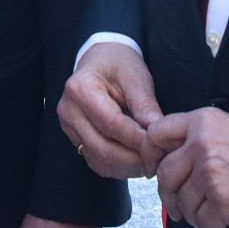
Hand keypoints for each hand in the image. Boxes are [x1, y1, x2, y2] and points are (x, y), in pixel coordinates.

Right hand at [58, 42, 163, 178]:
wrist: (101, 60)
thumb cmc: (118, 64)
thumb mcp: (135, 76)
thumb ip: (145, 104)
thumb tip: (156, 132)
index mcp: (80, 88)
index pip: (112, 124)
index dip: (138, 139)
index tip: (160, 146)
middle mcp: (68, 110)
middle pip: (102, 147)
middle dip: (134, 159)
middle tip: (159, 159)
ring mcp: (68, 126)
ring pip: (99, 159)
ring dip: (127, 167)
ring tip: (150, 161)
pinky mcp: (74, 138)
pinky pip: (96, 161)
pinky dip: (118, 167)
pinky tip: (135, 161)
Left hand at [147, 109, 228, 227]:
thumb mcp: (228, 128)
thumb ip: (198, 138)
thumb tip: (172, 161)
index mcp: (201, 122)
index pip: (156, 133)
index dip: (148, 154)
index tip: (150, 170)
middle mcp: (200, 144)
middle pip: (165, 174)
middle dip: (168, 195)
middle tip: (177, 207)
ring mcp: (210, 172)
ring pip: (183, 201)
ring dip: (192, 216)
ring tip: (209, 220)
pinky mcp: (221, 199)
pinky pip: (203, 221)